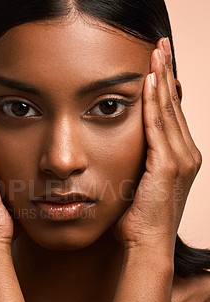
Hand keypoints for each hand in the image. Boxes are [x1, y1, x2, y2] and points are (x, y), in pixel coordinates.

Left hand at [113, 37, 201, 254]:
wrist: (146, 244)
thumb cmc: (139, 219)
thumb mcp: (140, 183)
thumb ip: (140, 162)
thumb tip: (126, 149)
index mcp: (181, 158)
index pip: (171, 114)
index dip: (164, 87)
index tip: (156, 64)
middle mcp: (187, 155)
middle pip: (174, 106)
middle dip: (166, 74)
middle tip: (160, 46)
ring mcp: (180, 160)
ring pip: (168, 112)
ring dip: (161, 80)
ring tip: (156, 53)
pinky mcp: (167, 167)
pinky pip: (158, 128)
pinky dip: (153, 104)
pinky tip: (148, 81)